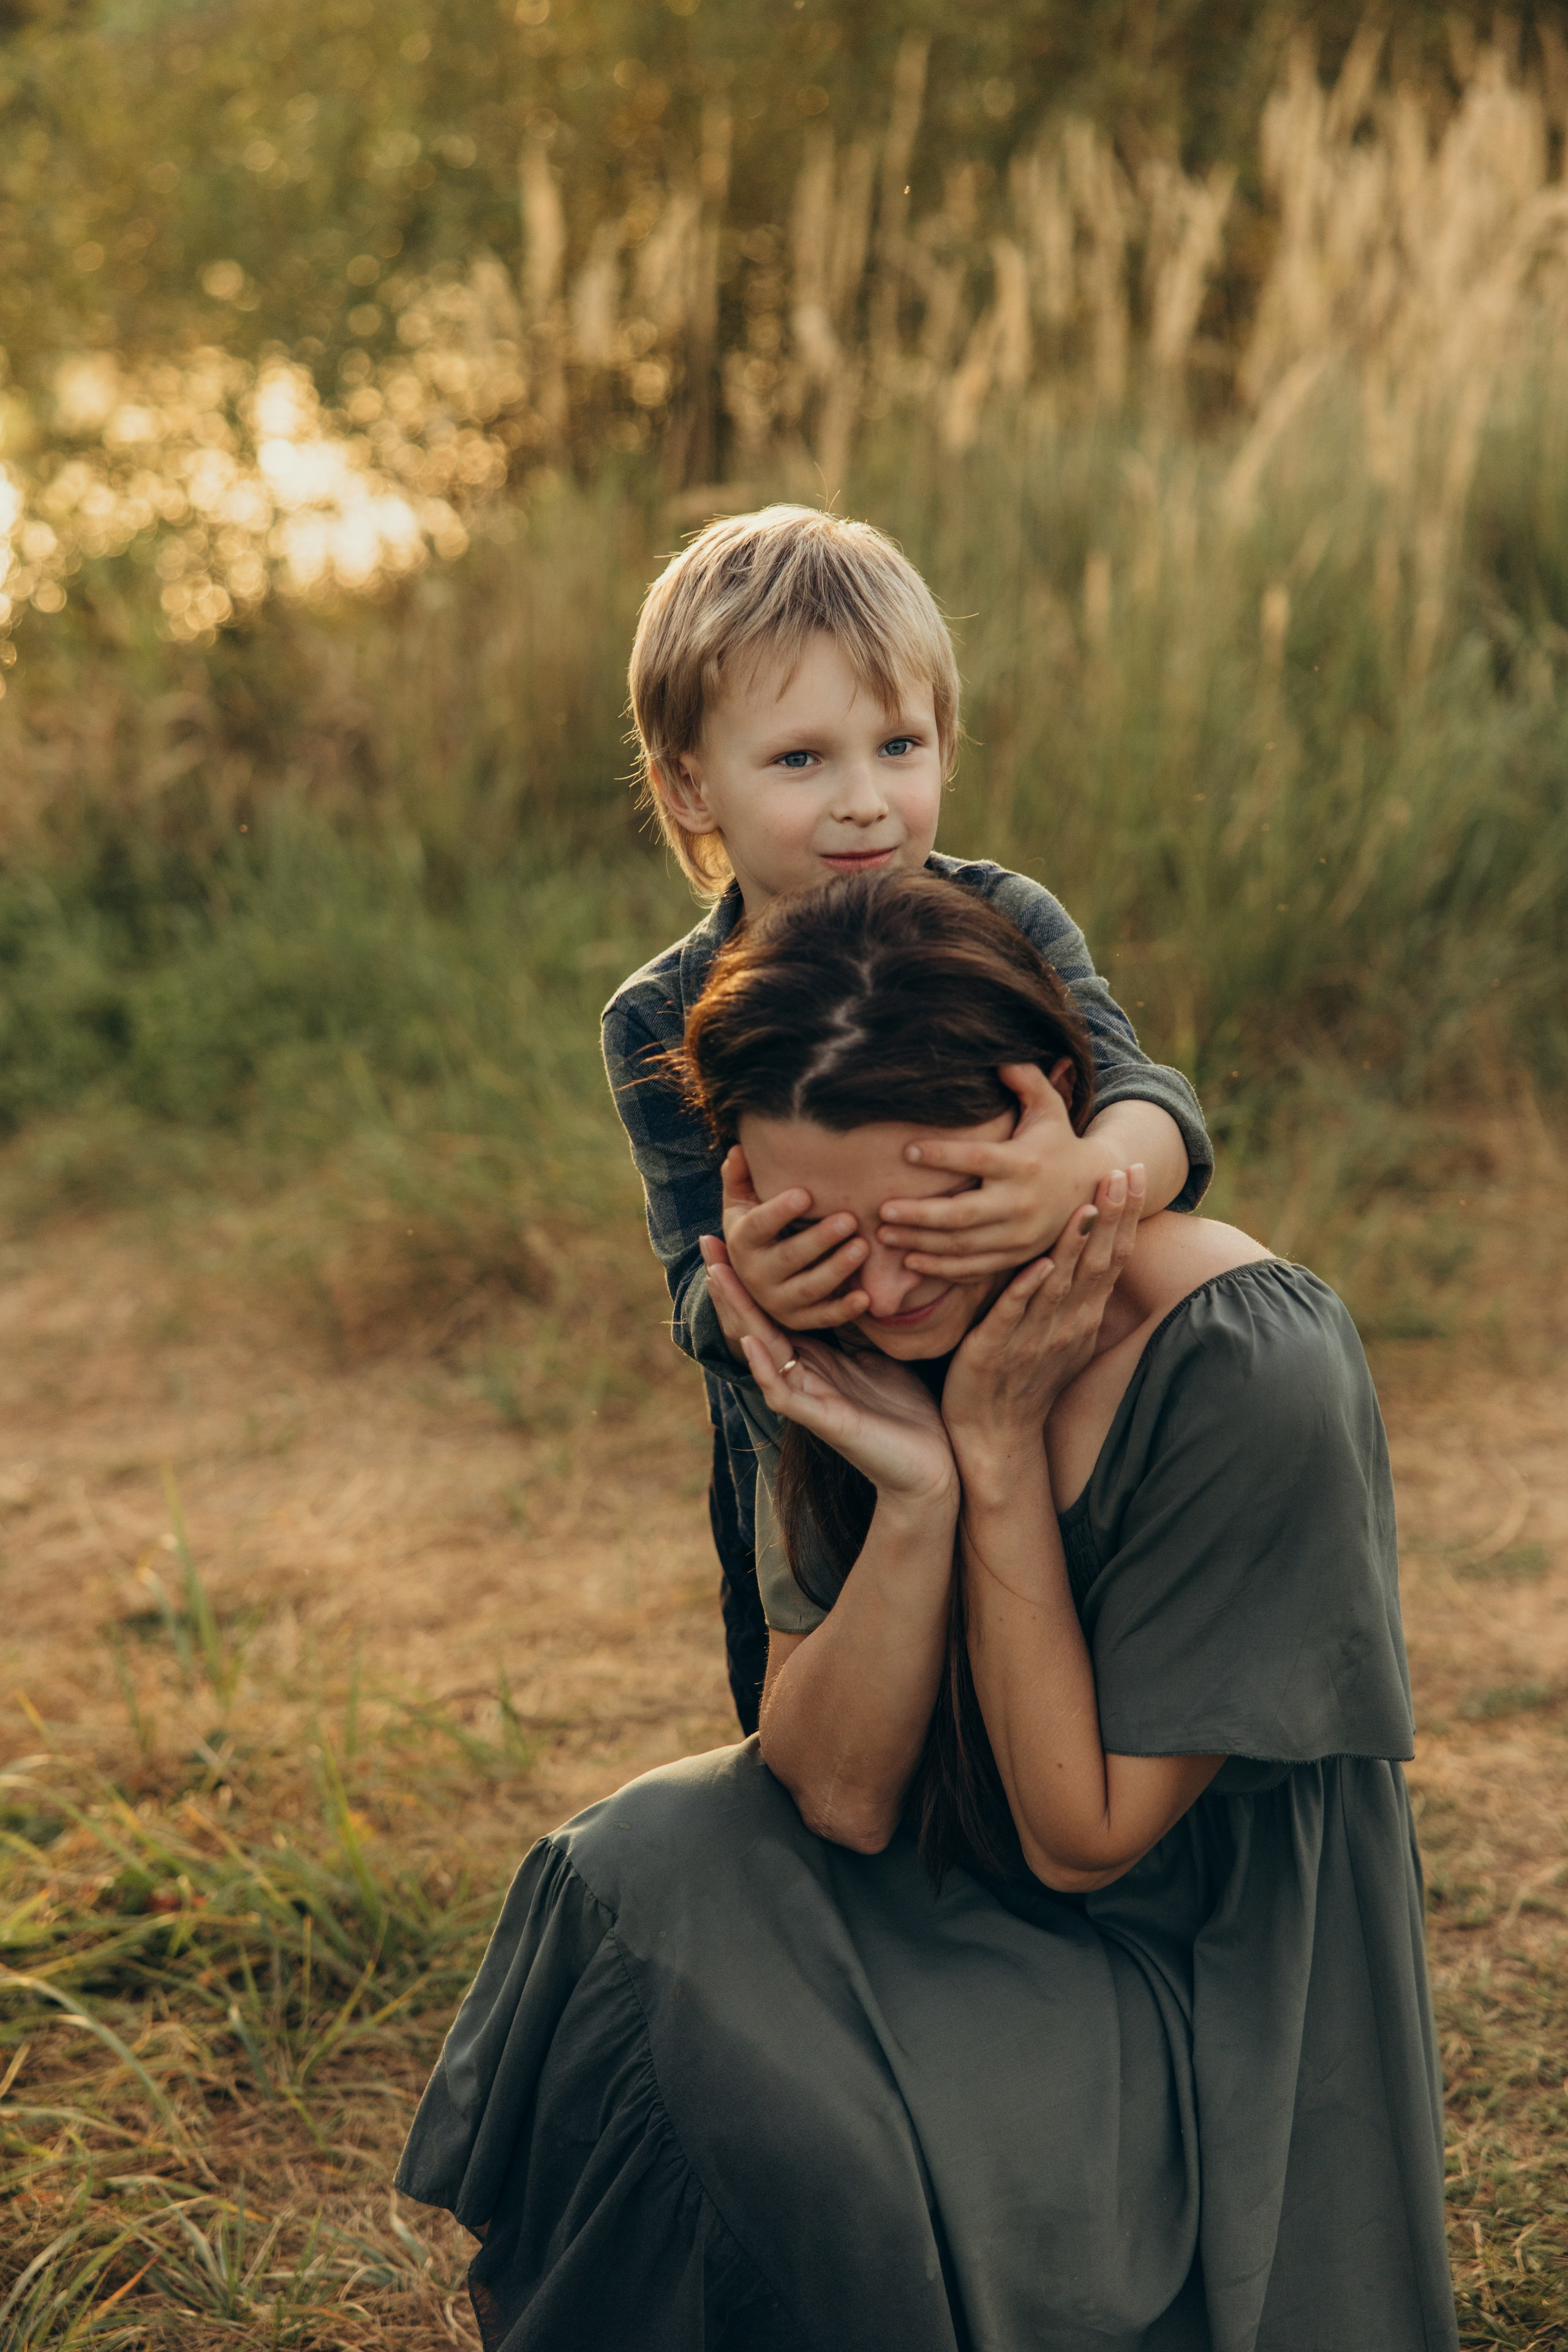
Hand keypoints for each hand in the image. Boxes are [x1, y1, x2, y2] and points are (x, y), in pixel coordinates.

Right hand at [702, 1239, 956, 1505]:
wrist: (931, 1466)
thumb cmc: (905, 1410)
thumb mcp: (876, 1352)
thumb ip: (855, 1323)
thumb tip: (855, 1274)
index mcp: (813, 1358)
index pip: (772, 1310)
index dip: (751, 1276)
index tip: (732, 1235)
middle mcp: (801, 1375)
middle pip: (755, 1323)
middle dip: (731, 1285)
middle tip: (708, 1243)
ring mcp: (807, 1398)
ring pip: (760, 1351)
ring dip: (738, 1314)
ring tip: (719, 1277)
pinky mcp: (823, 1421)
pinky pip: (783, 1391)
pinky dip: (764, 1365)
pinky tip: (751, 1339)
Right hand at [720, 1145, 870, 1331]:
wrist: (756, 1275)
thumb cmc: (758, 1227)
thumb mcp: (742, 1203)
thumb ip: (740, 1176)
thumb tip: (739, 1149)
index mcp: (742, 1241)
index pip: (758, 1226)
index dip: (780, 1212)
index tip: (806, 1194)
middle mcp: (756, 1275)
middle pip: (789, 1257)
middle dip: (820, 1239)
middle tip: (849, 1218)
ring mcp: (778, 1301)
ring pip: (810, 1287)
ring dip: (838, 1268)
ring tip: (863, 1246)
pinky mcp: (800, 1319)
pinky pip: (824, 1317)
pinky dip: (845, 1309)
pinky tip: (865, 1296)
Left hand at [876, 1062, 1121, 1277]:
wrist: (1091, 1187)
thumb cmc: (1056, 1140)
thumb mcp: (1049, 1105)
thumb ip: (1025, 1078)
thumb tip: (997, 1056)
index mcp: (1023, 1163)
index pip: (976, 1160)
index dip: (941, 1156)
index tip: (906, 1151)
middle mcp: (1021, 1203)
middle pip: (963, 1215)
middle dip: (919, 1216)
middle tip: (882, 1210)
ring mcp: (1019, 1236)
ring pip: (963, 1247)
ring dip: (920, 1244)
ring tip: (883, 1236)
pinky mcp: (1016, 1257)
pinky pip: (974, 1269)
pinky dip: (942, 1270)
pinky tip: (911, 1262)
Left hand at [940, 1166, 1143, 1480]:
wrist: (995, 1435)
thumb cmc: (1023, 1379)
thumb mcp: (1060, 1333)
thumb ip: (1072, 1293)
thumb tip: (1085, 1254)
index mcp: (1082, 1316)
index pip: (1112, 1257)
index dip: (1124, 1216)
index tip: (1133, 1173)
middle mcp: (1066, 1323)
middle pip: (1096, 1262)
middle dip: (1110, 1216)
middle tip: (1121, 1172)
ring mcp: (1034, 1338)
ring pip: (1060, 1283)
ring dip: (1074, 1243)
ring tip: (1087, 1205)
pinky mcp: (995, 1350)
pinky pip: (1014, 1315)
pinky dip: (1029, 1290)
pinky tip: (1041, 1265)